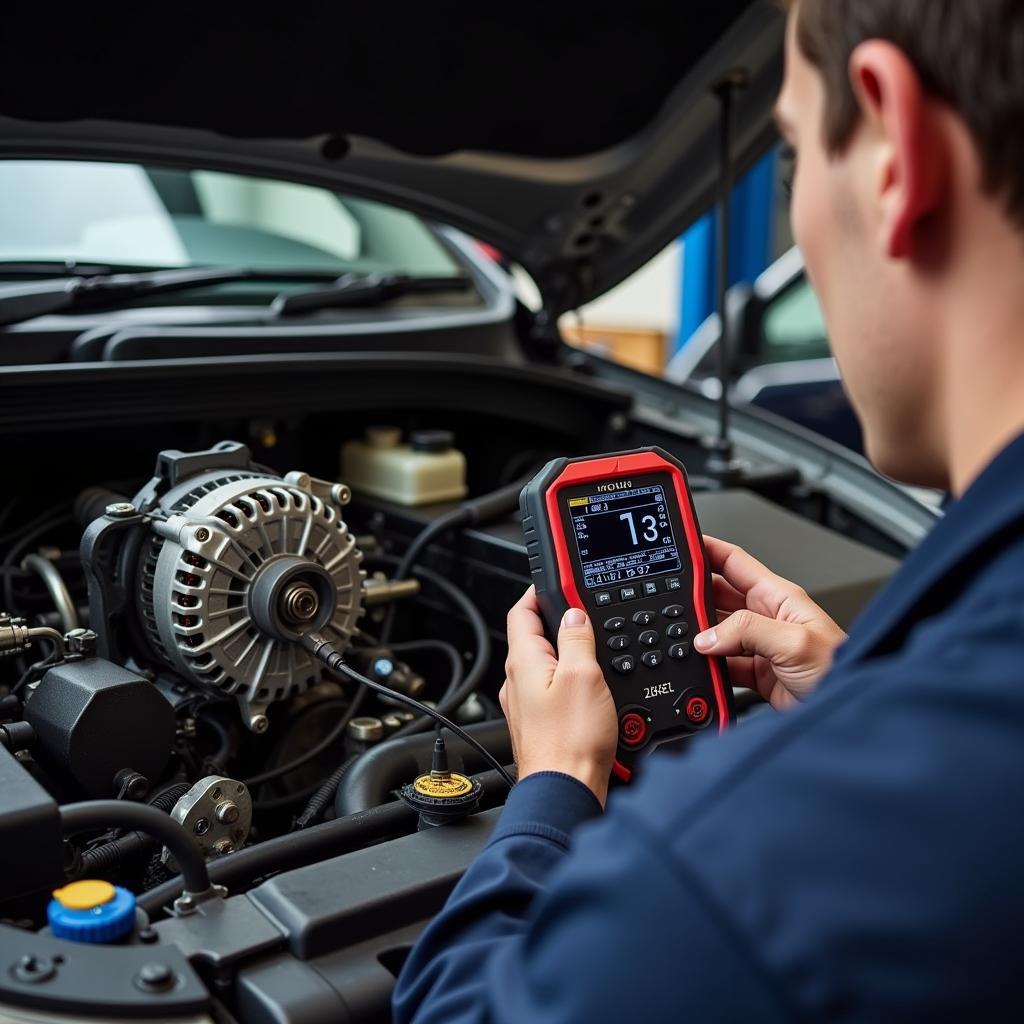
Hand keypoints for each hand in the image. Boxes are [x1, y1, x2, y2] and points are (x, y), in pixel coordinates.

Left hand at [500, 587, 617, 806]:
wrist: (565, 791)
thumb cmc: (570, 742)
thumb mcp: (583, 677)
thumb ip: (577, 640)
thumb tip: (574, 616)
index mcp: (523, 662)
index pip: (520, 611)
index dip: (537, 591)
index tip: (556, 581)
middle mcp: (518, 682)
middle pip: (533, 636)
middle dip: (557, 621)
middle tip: (583, 613)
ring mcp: (527, 705)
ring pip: (545, 665)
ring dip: (567, 652)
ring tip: (593, 648)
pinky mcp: (541, 724)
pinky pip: (553, 691)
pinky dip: (571, 681)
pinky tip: (593, 689)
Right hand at [693, 536, 846, 709]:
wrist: (846, 712)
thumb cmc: (840, 669)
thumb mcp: (793, 641)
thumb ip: (747, 631)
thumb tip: (708, 636)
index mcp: (777, 596)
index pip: (733, 562)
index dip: (707, 550)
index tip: (682, 547)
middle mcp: (766, 617)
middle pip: (718, 596)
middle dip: (695, 597)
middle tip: (673, 601)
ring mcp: (759, 646)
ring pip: (716, 632)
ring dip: (700, 636)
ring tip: (685, 638)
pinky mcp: (756, 674)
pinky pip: (722, 663)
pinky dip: (709, 666)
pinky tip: (702, 667)